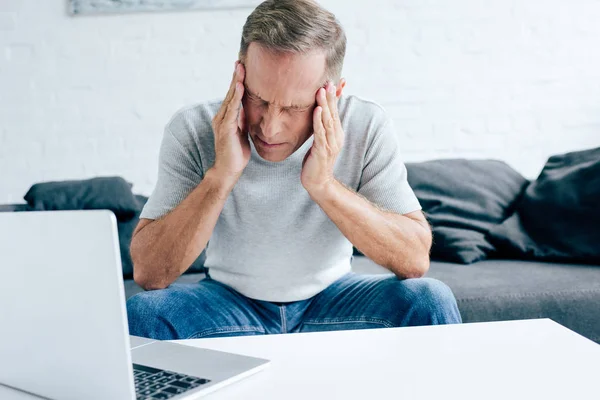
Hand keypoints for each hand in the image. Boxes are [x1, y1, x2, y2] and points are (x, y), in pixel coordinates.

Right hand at [211, 61, 249, 183]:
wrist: (228, 170)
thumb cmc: (235, 153)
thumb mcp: (242, 132)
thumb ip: (242, 120)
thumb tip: (248, 109)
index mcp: (226, 117)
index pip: (233, 95)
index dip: (238, 81)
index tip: (243, 67)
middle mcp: (221, 116)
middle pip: (230, 92)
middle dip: (236, 76)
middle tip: (241, 60)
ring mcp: (222, 122)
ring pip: (230, 98)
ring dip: (236, 82)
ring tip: (240, 69)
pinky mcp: (225, 129)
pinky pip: (231, 110)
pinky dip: (236, 98)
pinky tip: (240, 87)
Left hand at [301, 82, 343, 196]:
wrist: (318, 182)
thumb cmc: (317, 160)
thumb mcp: (320, 140)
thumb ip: (321, 127)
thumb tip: (319, 113)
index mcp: (336, 133)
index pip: (335, 112)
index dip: (333, 97)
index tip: (330, 82)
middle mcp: (336, 137)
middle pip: (333, 113)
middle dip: (330, 97)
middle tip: (327, 81)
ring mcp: (330, 144)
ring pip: (328, 121)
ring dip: (325, 105)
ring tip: (322, 91)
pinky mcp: (322, 151)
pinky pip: (320, 133)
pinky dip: (319, 120)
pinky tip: (317, 110)